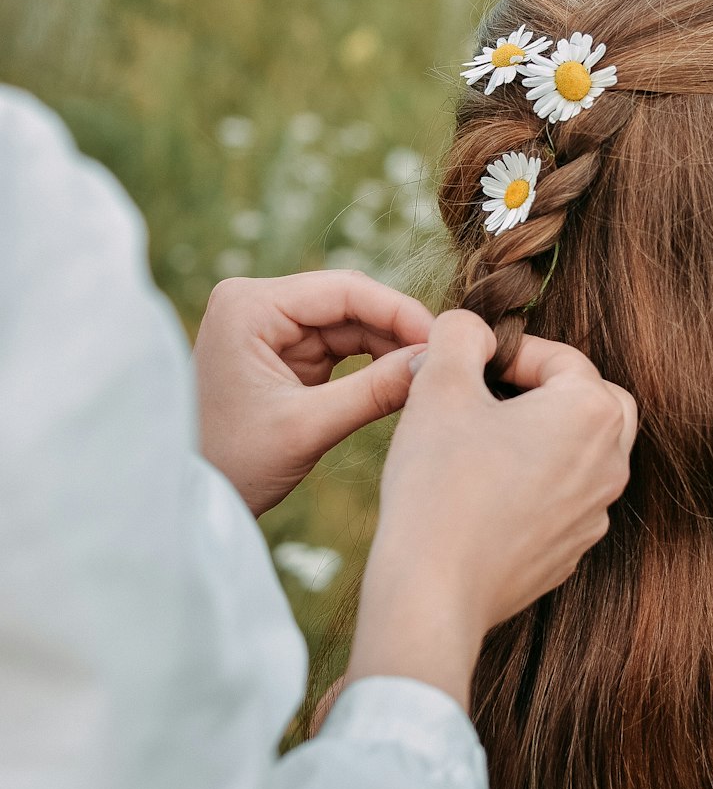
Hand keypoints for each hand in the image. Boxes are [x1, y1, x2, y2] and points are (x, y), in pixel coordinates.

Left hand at [193, 272, 433, 515]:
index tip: (442, 339)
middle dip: (398, 331)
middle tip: (444, 359)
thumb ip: (374, 391)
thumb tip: (435, 362)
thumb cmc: (231, 464)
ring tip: (428, 374)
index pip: (343, 289)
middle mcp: (257, 303)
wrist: (191, 499)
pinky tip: (402, 380)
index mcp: (248, 305)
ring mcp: (270, 326)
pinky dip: (373, 363)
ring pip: (351, 324)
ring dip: (390, 348)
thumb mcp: (306, 428)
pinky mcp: (284, 351)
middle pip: (349, 302)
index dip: (399, 311)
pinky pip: (342, 346)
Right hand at [347, 311, 636, 708]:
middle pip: (593, 402)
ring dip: (541, 437)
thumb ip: (461, 334)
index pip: (561, 358)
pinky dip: (534, 484)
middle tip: (490, 397)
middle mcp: (610, 464)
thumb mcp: (440, 386)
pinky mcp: (570, 552)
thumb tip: (474, 328)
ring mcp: (594, 514)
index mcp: (591, 413)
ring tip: (481, 443)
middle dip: (545, 391)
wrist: (434, 591)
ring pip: (582, 453)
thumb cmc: (439, 483)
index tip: (468, 367)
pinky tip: (482, 493)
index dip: (509, 353)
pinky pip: (563, 500)